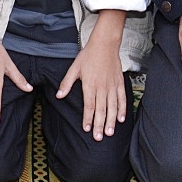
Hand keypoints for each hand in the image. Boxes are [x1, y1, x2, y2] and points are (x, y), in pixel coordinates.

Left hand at [56, 9, 125, 140]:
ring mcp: (112, 86)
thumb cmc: (88, 56)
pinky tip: (121, 119)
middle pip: (101, 109)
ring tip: (110, 132)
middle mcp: (102, 87)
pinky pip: (122, 99)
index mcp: (90, 85)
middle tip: (99, 137)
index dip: (87, 118)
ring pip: (112, 107)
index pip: (89, 105)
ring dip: (111, 121)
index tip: (86, 129)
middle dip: (99, 125)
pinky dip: (122, 109)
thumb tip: (59, 96)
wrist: (105, 44)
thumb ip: (66, 83)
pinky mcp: (119, 83)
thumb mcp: (74, 68)